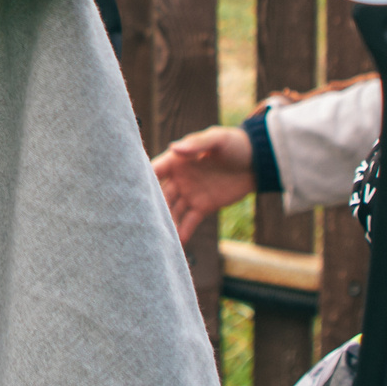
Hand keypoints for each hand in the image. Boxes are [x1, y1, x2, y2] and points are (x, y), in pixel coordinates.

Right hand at [151, 124, 253, 244]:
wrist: (258, 162)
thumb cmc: (235, 144)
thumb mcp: (217, 139)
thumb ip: (196, 145)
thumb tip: (174, 148)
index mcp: (178, 160)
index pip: (155, 171)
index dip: (142, 180)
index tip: (128, 193)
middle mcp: (179, 178)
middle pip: (160, 195)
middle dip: (150, 208)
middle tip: (139, 223)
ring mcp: (190, 194)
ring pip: (172, 211)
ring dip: (165, 223)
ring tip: (155, 238)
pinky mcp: (203, 207)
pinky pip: (189, 222)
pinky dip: (182, 233)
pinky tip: (175, 246)